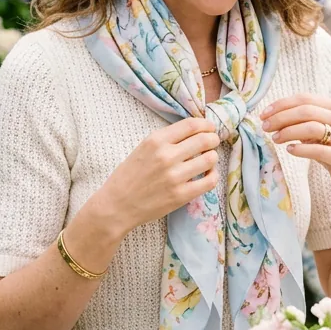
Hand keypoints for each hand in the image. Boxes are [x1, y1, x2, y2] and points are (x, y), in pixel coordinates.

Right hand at [99, 117, 219, 232]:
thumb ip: (166, 139)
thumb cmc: (129, 176)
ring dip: (213, 157)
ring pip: (210, 159)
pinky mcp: (181, 195)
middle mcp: (166, 156)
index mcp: (156, 141)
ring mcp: (175, 176)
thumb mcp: (143, 148)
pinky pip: (210, 181)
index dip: (206, 124)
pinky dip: (213, 175)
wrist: (117, 205)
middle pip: (204, 140)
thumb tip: (194, 132)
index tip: (209, 128)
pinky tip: (207, 174)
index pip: (191, 125)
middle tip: (213, 142)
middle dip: (213, 139)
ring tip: (208, 160)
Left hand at [261, 94, 330, 197]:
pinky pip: (317, 149)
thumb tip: (271, 116)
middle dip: (281, 118)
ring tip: (275, 139)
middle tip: (265, 127)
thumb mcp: (320, 131)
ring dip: (288, 132)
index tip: (264, 114)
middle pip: (306, 111)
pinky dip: (300, 149)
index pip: (304, 98)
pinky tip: (289, 150)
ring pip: (311, 128)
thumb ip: (302, 121)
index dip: (281, 104)